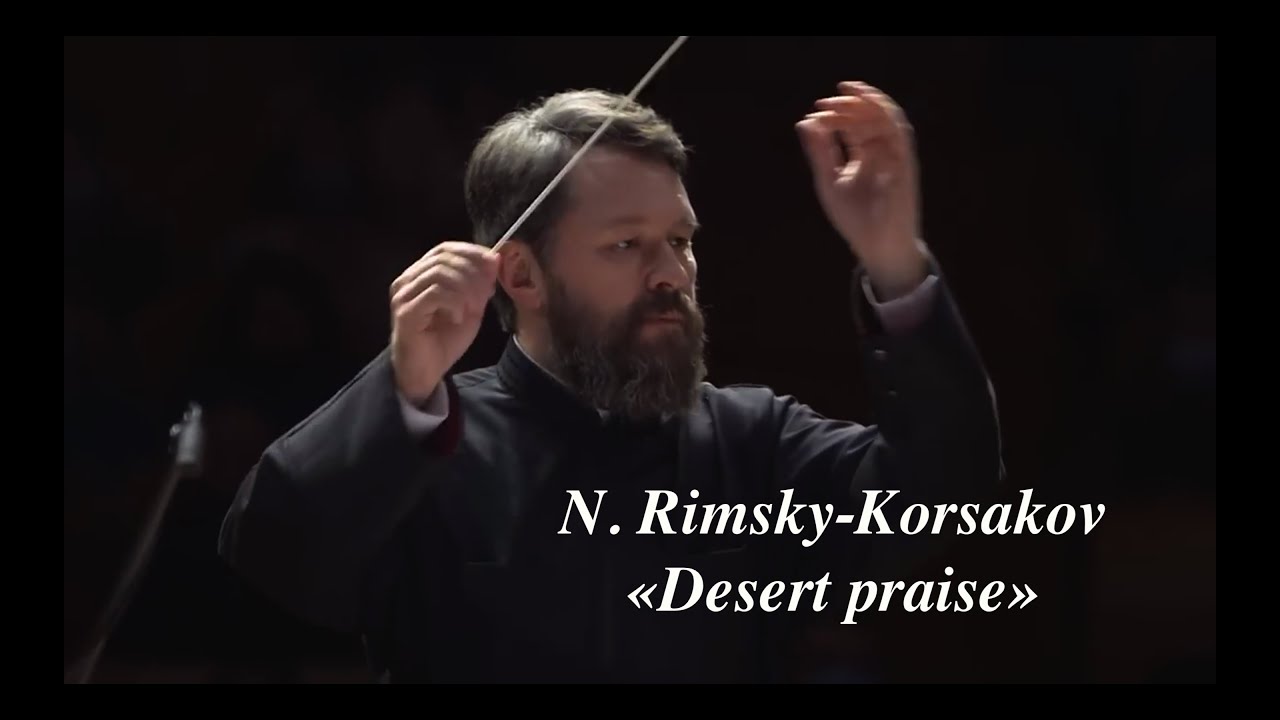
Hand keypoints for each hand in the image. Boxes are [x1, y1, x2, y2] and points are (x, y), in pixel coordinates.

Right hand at [389, 242, 499, 404]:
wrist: (426, 372)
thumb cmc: (445, 340)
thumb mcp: (471, 307)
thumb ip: (480, 284)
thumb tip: (494, 259)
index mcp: (421, 274)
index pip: (444, 249)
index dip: (471, 252)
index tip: (493, 264)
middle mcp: (407, 280)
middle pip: (444, 258)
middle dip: (473, 272)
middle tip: (486, 293)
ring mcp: (403, 294)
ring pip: (440, 273)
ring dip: (466, 288)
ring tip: (473, 308)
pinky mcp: (405, 311)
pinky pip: (435, 293)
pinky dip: (455, 302)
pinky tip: (458, 317)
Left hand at [796, 81, 926, 298]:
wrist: (877, 246)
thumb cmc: (855, 219)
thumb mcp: (828, 181)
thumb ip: (819, 152)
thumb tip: (805, 122)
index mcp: (863, 157)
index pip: (852, 126)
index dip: (836, 115)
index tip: (815, 112)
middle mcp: (881, 152)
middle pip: (868, 117)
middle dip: (848, 105)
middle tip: (825, 102)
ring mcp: (895, 156)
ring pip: (886, 118)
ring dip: (867, 103)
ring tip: (847, 93)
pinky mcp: (906, 162)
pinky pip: (900, 132)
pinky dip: (887, 115)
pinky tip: (870, 105)